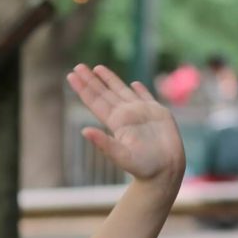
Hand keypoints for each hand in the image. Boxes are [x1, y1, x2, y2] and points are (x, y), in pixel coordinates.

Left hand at [67, 64, 184, 184]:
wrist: (167, 172)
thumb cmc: (144, 167)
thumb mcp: (121, 156)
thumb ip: (104, 144)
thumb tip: (84, 131)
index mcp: (116, 123)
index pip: (95, 101)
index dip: (84, 88)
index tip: (71, 76)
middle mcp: (126, 116)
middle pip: (105, 93)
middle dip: (91, 80)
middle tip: (77, 66)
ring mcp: (142, 113)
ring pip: (122, 91)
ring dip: (110, 80)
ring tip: (97, 68)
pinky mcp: (158, 114)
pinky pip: (147, 98)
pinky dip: (140, 90)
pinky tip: (134, 83)